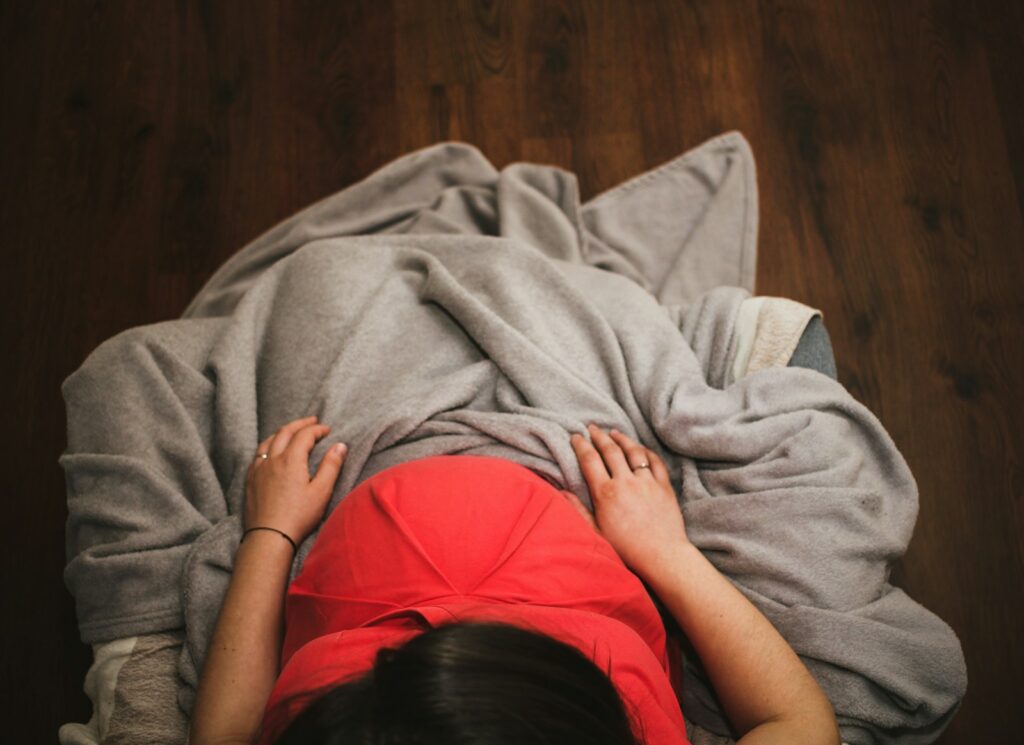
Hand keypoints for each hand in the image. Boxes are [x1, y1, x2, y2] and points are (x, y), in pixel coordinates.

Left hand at [244, 415, 346, 545]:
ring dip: (282, 432)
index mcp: (291, 460)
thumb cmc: (298, 517)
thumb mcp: (321, 492)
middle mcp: (272, 460)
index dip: (317, 429)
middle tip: (312, 421)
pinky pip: (258, 455)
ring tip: (291, 431)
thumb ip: (331, 466)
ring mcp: (258, 469)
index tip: (327, 430)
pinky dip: (268, 445)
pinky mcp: (250, 480)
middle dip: (300, 424)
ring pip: (268, 441)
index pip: (304, 435)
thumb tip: (340, 445)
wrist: (268, 537)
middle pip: (284, 432)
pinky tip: (271, 452)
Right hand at [565, 424, 689, 578]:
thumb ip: (578, 510)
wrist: (662, 556)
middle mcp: (626, 482)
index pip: (590, 460)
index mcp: (605, 494)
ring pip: (633, 451)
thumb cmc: (627, 549)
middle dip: (599, 436)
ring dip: (622, 439)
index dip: (581, 445)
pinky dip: (645, 451)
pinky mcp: (664, 486)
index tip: (576, 436)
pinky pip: (654, 461)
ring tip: (614, 433)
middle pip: (610, 450)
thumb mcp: (596, 533)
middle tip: (592, 428)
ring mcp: (647, 482)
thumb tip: (560, 492)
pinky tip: (639, 448)